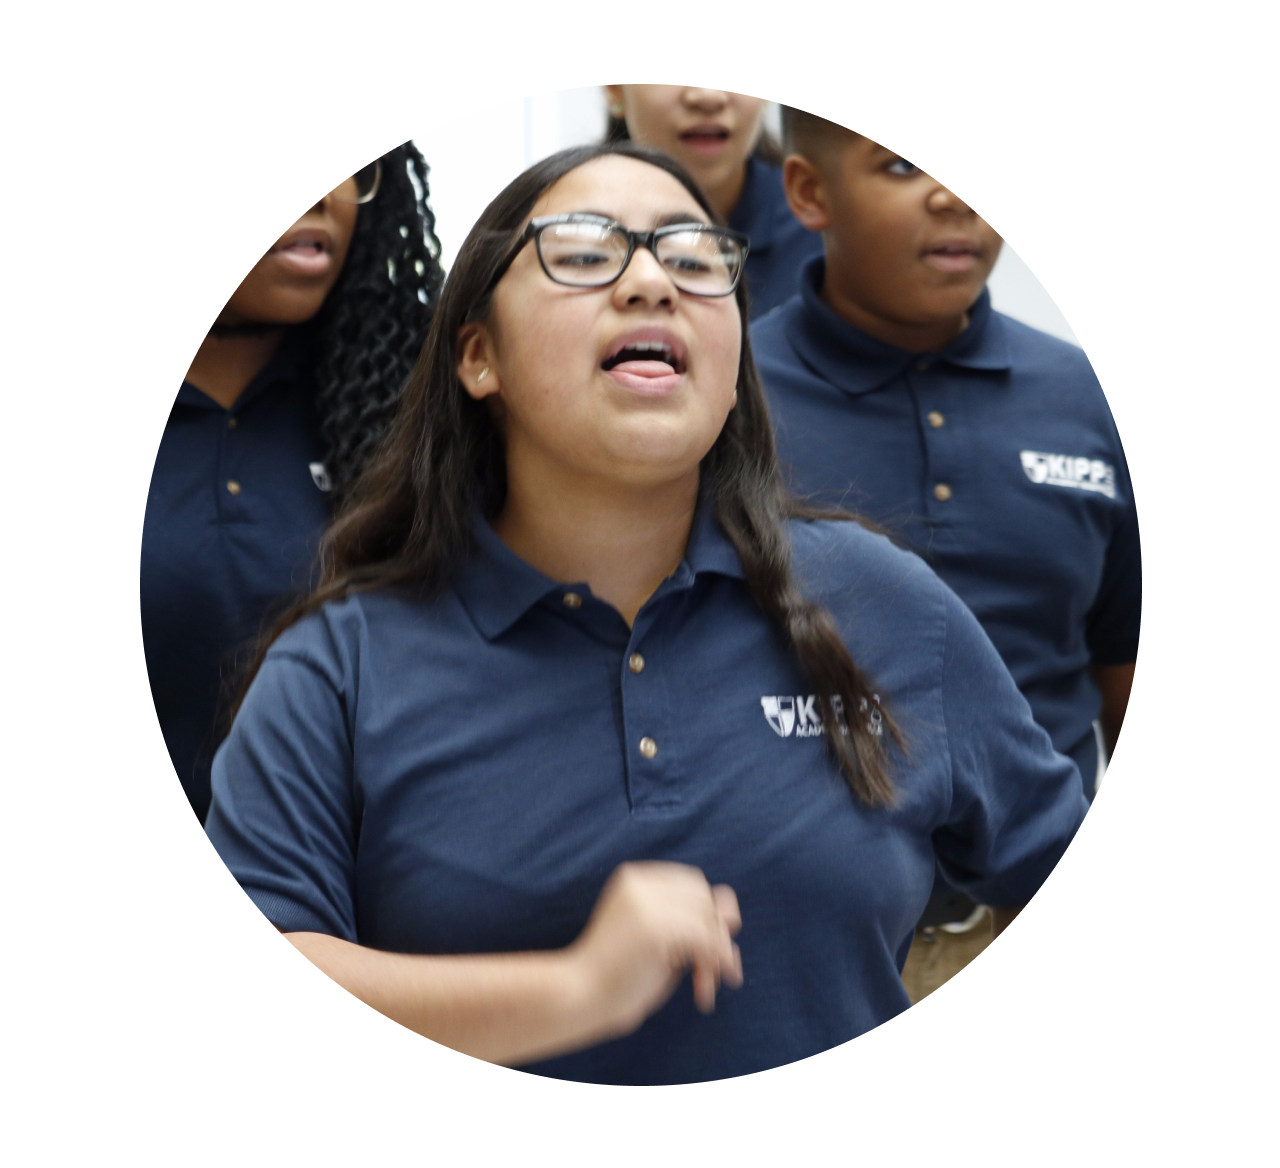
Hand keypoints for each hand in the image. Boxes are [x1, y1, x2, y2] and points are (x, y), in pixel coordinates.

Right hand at [568, 862, 742, 1041]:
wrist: (577, 997)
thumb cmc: (616, 975)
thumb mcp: (660, 944)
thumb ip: (692, 925)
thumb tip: (734, 911)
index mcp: (634, 879)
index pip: (692, 885)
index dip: (706, 917)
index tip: (706, 952)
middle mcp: (640, 882)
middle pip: (703, 899)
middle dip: (715, 936)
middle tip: (711, 975)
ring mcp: (646, 903)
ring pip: (707, 920)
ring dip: (716, 956)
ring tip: (706, 987)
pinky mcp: (654, 928)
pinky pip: (705, 939)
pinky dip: (714, 964)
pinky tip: (704, 992)